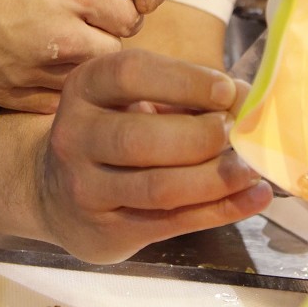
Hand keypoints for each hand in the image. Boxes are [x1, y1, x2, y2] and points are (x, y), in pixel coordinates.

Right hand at [0, 0, 140, 111]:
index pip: (126, 17)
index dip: (119, 14)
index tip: (108, 12)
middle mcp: (60, 32)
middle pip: (112, 54)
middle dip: (105, 44)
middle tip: (89, 34)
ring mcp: (31, 67)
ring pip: (81, 83)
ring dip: (77, 70)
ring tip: (60, 54)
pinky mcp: (2, 91)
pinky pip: (46, 103)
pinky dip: (49, 91)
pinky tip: (36, 74)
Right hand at [29, 51, 271, 261]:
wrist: (54, 193)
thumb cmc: (111, 132)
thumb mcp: (129, 101)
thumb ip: (182, 97)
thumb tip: (246, 100)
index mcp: (85, 88)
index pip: (130, 74)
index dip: (184, 80)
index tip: (228, 90)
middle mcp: (75, 137)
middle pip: (141, 138)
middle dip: (201, 136)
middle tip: (239, 134)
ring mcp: (85, 189)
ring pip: (159, 187)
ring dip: (216, 179)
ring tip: (252, 168)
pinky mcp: (106, 232)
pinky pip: (172, 223)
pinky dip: (222, 210)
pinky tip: (253, 197)